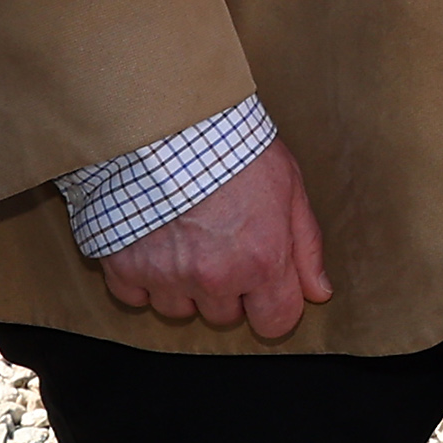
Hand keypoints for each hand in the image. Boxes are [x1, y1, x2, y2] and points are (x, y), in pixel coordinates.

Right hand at [94, 138, 331, 341]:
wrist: (167, 119)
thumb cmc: (234, 146)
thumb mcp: (289, 185)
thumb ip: (305, 245)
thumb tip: (319, 292)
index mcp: (261, 262)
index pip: (275, 323)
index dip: (273, 304)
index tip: (266, 284)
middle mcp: (214, 278)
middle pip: (224, 316)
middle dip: (227, 287)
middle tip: (219, 241)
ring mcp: (166, 276)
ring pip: (178, 309)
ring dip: (183, 284)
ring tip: (184, 236)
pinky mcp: (123, 267)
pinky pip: (135, 296)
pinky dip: (142, 276)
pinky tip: (151, 241)